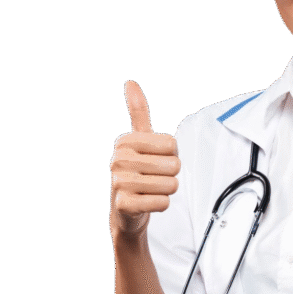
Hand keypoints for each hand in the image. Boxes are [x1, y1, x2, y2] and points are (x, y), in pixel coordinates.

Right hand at [110, 81, 180, 239]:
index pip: (172, 145)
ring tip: (151, 190)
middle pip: (174, 165)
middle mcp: (119, 159)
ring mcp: (119, 182)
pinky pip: (163, 202)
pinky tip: (148, 202)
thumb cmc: (136, 171)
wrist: (125, 210)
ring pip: (171, 185)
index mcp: (125, 141)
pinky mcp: (124, 204)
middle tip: (154, 178)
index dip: (171, 156)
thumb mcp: (138, 141)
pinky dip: (161, 205)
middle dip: (170, 175)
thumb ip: (138, 113)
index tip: (155, 161)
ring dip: (166, 191)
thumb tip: (130, 83)